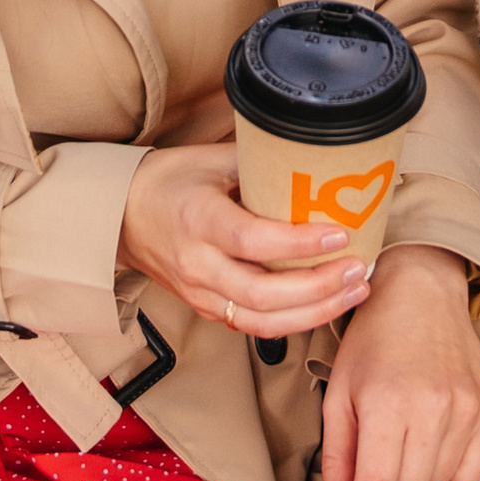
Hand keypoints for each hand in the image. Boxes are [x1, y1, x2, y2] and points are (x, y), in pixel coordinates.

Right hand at [120, 142, 371, 338]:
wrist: (122, 216)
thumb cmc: (170, 182)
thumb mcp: (212, 159)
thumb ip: (262, 162)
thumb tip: (318, 154)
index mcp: (198, 219)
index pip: (252, 241)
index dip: (298, 244)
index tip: (338, 233)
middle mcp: (197, 263)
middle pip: (261, 293)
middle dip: (318, 288)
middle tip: (357, 268)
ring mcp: (201, 293)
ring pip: (262, 321)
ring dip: (315, 312)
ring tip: (355, 290)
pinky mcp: (207, 310)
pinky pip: (255, 326)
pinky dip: (296, 320)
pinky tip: (327, 303)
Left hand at [319, 245, 479, 480]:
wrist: (422, 294)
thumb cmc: (372, 343)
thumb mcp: (340, 394)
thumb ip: (337, 458)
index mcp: (387, 404)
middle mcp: (432, 408)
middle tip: (377, 450)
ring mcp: (468, 410)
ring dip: (413, 478)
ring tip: (405, 434)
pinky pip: (471, 476)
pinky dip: (448, 471)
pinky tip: (434, 438)